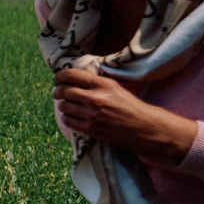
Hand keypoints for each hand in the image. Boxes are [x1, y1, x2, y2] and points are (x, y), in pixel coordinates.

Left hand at [52, 68, 198, 165]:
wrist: (146, 128)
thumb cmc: (132, 107)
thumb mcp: (116, 88)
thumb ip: (96, 83)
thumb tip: (72, 79)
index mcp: (103, 84)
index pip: (71, 74)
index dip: (60, 76)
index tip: (57, 79)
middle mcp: (96, 97)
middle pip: (64, 91)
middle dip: (58, 91)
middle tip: (58, 93)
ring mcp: (92, 114)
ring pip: (64, 106)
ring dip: (63, 106)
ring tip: (68, 106)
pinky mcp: (91, 129)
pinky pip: (68, 121)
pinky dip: (67, 118)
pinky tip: (72, 117)